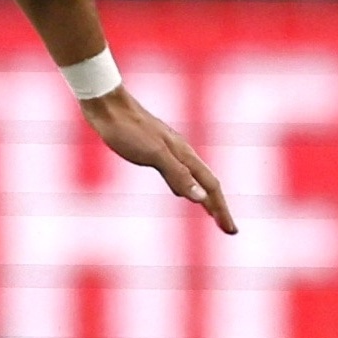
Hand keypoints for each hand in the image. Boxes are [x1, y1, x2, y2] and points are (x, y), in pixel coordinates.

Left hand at [81, 87, 236, 233]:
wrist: (107, 106)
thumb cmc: (128, 130)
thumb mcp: (153, 154)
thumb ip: (177, 174)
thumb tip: (200, 197)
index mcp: (184, 155)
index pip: (211, 187)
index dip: (221, 210)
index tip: (231, 231)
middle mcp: (181, 153)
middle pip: (206, 184)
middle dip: (218, 207)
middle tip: (228, 229)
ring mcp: (168, 151)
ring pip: (193, 178)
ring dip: (203, 197)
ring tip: (210, 213)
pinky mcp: (153, 150)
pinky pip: (177, 174)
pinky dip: (185, 186)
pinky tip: (180, 191)